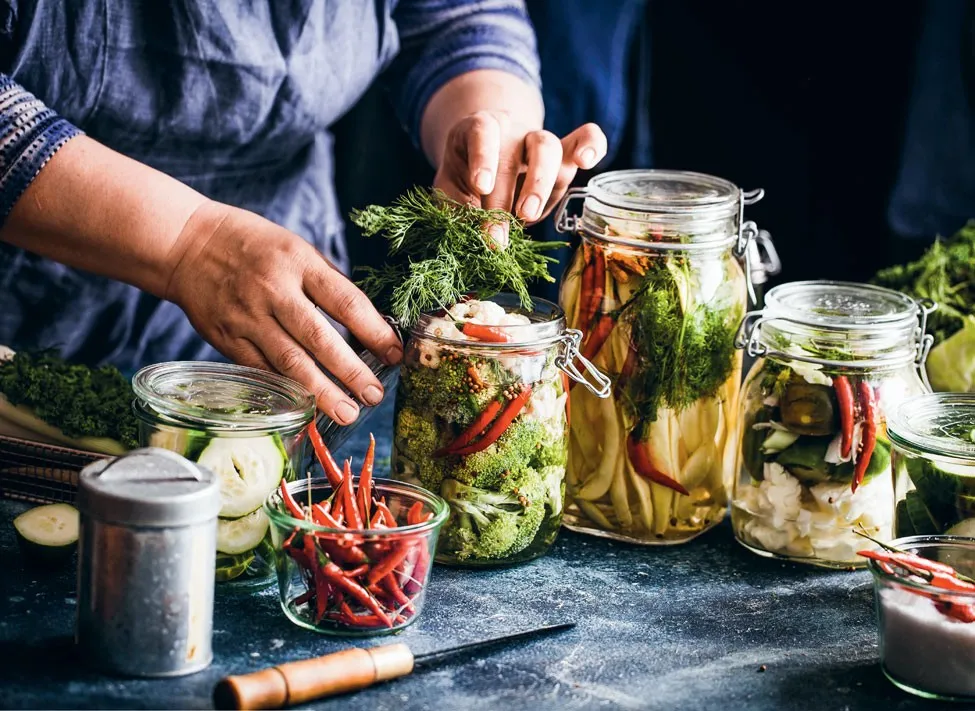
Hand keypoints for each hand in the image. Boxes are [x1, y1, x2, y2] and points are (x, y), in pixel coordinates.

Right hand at [166, 201, 402, 424]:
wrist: (187, 244)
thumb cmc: (253, 245)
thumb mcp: (296, 248)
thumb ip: (327, 284)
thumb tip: (367, 324)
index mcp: (298, 263)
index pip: (345, 302)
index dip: (374, 331)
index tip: (395, 354)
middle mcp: (274, 291)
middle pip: (319, 338)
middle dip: (351, 372)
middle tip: (374, 395)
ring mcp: (248, 318)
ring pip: (289, 362)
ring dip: (322, 392)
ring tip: (347, 413)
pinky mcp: (228, 339)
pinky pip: (263, 370)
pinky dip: (287, 390)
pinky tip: (307, 407)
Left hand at [433, 111, 606, 245]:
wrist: (486, 166)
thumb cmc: (466, 179)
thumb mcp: (451, 191)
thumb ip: (458, 210)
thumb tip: (473, 238)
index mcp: (478, 129)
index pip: (482, 132)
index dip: (483, 158)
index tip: (481, 186)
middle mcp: (511, 130)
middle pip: (516, 151)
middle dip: (506, 196)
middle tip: (498, 233)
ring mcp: (540, 141)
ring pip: (548, 148)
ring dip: (540, 184)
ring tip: (528, 216)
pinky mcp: (564, 156)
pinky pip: (586, 138)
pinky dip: (592, 145)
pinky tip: (588, 161)